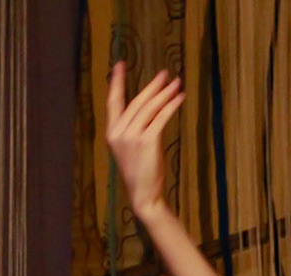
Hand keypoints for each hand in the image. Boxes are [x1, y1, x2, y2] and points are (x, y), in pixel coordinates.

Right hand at [105, 63, 183, 217]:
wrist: (143, 195)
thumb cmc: (140, 173)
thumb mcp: (130, 149)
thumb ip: (132, 130)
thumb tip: (148, 111)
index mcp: (111, 132)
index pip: (113, 102)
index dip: (117, 82)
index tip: (120, 65)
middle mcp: (118, 132)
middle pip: (137, 102)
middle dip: (152, 86)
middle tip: (165, 73)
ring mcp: (131, 136)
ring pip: (149, 108)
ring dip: (165, 93)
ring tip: (176, 83)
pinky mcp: (146, 141)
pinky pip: (160, 118)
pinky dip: (171, 106)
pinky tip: (180, 98)